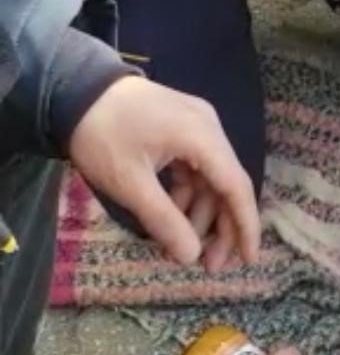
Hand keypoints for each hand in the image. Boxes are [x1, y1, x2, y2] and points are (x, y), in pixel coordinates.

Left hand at [68, 77, 259, 272]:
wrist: (75, 89)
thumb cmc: (102, 135)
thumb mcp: (130, 183)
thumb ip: (164, 220)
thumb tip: (191, 256)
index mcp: (202, 136)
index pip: (236, 186)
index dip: (246, 225)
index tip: (249, 259)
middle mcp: (208, 127)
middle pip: (226, 183)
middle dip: (220, 226)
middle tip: (210, 265)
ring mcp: (196, 125)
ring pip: (210, 178)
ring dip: (201, 212)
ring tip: (182, 245)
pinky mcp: (181, 127)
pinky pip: (195, 167)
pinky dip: (187, 194)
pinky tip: (172, 215)